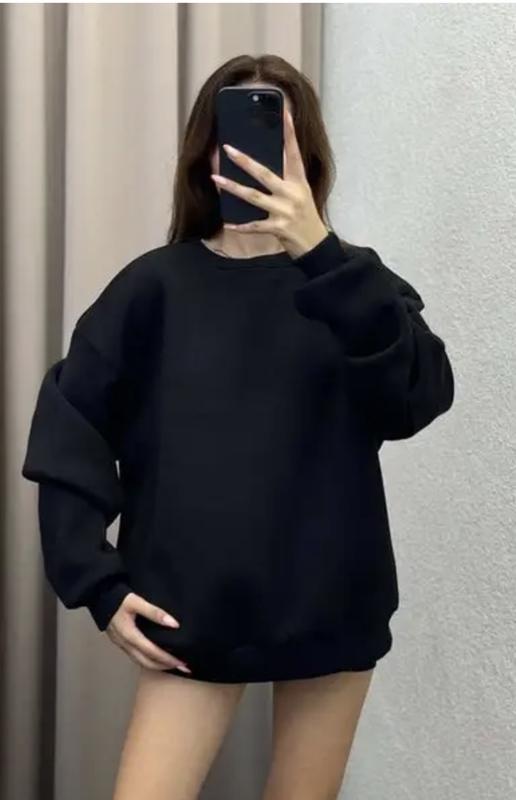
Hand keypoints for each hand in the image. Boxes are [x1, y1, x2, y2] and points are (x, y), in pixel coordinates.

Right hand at [106, 592, 190, 672]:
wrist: (98, 596)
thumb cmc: (118, 599)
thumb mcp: (136, 602)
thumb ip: (154, 612)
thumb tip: (174, 624)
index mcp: (130, 636)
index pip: (152, 652)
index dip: (168, 659)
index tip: (182, 662)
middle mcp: (125, 644)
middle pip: (147, 662)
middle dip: (165, 666)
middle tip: (183, 668)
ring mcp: (122, 645)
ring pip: (141, 662)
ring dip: (157, 666)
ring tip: (172, 665)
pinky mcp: (120, 642)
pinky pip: (136, 657)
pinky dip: (148, 660)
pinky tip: (156, 657)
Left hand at [211, 107, 329, 258]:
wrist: (316, 245)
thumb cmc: (306, 216)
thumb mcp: (302, 193)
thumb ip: (286, 178)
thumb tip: (262, 164)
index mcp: (299, 182)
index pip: (294, 152)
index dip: (289, 132)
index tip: (283, 112)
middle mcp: (292, 194)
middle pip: (264, 174)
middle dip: (245, 161)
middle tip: (228, 149)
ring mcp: (284, 211)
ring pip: (254, 197)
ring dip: (233, 188)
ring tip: (216, 179)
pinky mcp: (278, 228)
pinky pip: (255, 226)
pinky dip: (241, 226)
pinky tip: (228, 223)